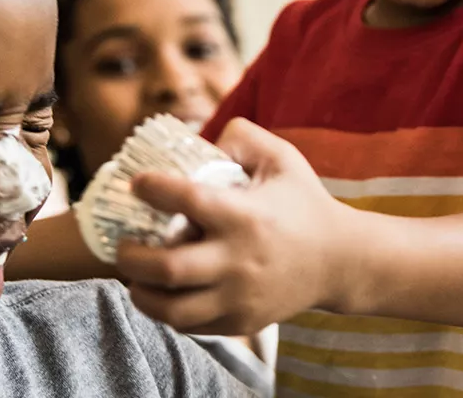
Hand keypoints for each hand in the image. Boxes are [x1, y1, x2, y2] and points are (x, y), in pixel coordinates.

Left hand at [115, 118, 354, 335]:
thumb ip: (243, 137)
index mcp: (246, 216)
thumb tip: (203, 139)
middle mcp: (239, 261)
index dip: (153, 188)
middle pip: (169, 268)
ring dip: (143, 294)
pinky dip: (168, 311)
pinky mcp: (243, 322)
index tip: (137, 183)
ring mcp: (240, 298)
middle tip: (121, 245)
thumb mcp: (283, 159)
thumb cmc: (305, 204)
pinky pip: (191, 326)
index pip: (187, 201)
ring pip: (174, 310)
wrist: (340, 261)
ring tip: (134, 278)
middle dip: (131, 258)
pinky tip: (162, 293)